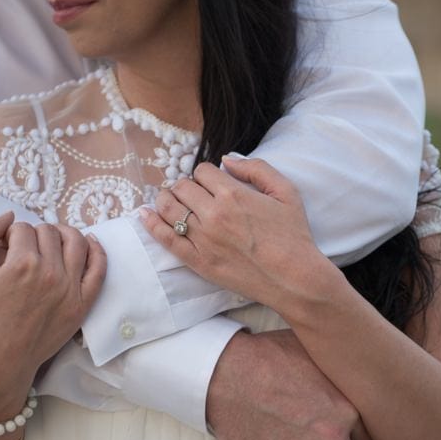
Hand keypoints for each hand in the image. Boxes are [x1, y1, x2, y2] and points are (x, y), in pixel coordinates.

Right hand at [0, 213, 106, 411]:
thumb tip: (8, 215)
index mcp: (22, 263)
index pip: (23, 229)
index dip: (11, 235)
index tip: (5, 247)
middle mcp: (50, 274)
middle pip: (49, 232)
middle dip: (35, 235)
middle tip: (25, 248)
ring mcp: (70, 290)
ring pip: (77, 242)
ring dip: (64, 234)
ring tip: (53, 240)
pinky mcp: (83, 304)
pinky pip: (99, 269)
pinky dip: (96, 251)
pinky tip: (89, 243)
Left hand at [140, 157, 330, 311]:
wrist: (295, 279)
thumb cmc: (294, 236)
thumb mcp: (286, 191)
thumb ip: (257, 168)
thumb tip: (227, 160)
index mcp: (234, 194)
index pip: (202, 170)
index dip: (206, 174)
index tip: (212, 183)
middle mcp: (214, 214)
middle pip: (182, 187)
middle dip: (186, 185)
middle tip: (193, 194)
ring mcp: (203, 239)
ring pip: (168, 208)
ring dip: (166, 199)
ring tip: (171, 201)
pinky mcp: (198, 262)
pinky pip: (166, 239)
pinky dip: (152, 224)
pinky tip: (145, 215)